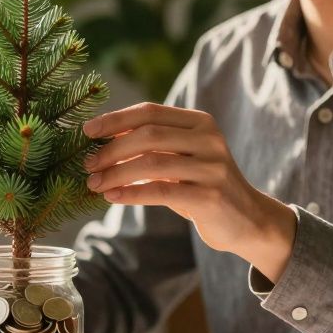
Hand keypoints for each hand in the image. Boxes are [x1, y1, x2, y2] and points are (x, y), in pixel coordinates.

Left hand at [82, 103, 297, 283]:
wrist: (246, 220)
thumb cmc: (201, 186)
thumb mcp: (180, 158)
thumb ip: (151, 145)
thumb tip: (100, 140)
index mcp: (200, 122)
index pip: (150, 112)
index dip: (115, 120)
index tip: (87, 132)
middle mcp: (209, 139)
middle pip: (148, 135)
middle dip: (111, 150)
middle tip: (87, 164)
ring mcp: (212, 167)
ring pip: (151, 164)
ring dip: (115, 173)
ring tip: (94, 183)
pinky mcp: (210, 196)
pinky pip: (160, 191)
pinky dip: (131, 193)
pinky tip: (112, 196)